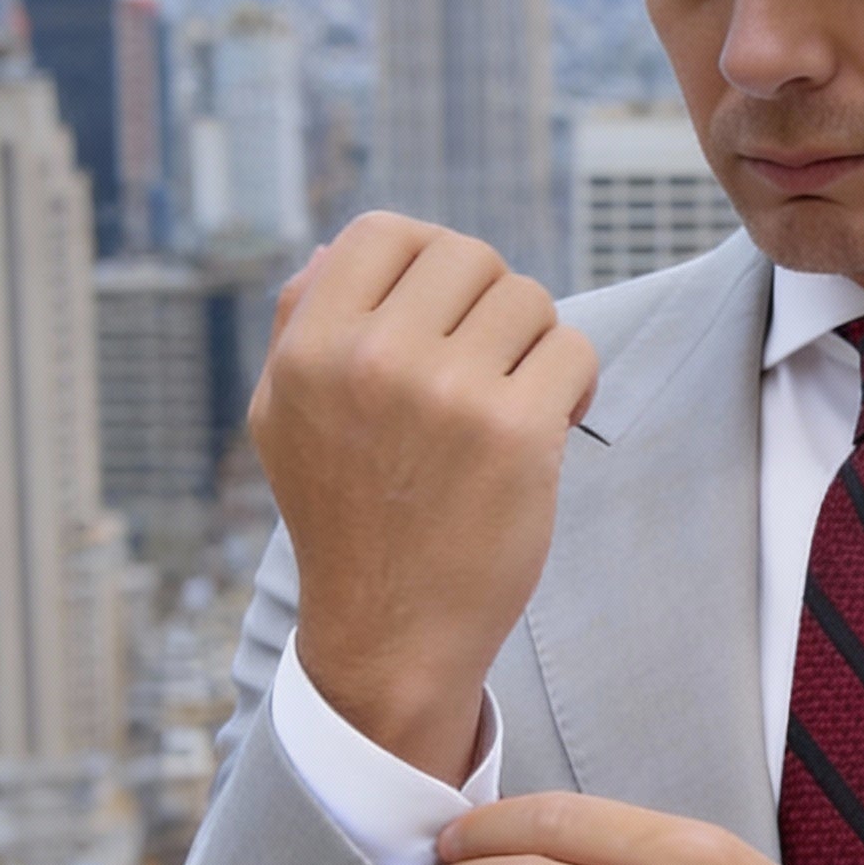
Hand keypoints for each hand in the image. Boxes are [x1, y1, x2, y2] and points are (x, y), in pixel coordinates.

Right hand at [247, 214, 597, 782]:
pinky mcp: (516, 433)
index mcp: (311, 348)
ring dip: (535, 343)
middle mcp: (373, 360)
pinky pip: (573, 350)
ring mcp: (448, 394)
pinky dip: (576, 380)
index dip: (427, 260)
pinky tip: (554, 420)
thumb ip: (301, 329)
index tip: (446, 311)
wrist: (390, 633)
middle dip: (491, 301)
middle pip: (468, 256)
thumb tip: (333, 251)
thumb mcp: (287, 419)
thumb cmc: (346, 520)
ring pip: (528, 299)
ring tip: (516, 397)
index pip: (383, 231)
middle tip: (488, 361)